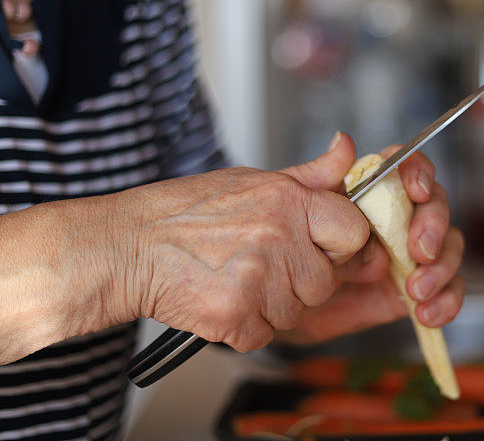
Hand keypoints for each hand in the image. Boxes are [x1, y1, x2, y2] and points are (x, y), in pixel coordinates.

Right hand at [110, 163, 369, 352]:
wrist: (129, 246)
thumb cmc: (186, 213)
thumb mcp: (253, 180)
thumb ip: (310, 174)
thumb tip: (348, 147)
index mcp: (287, 201)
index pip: (354, 231)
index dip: (341, 243)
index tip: (322, 246)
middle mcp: (278, 238)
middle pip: (326, 281)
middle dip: (301, 280)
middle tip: (264, 264)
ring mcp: (258, 281)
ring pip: (297, 312)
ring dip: (272, 305)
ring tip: (236, 278)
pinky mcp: (235, 316)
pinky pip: (265, 335)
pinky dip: (245, 327)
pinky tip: (223, 298)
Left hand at [278, 133, 464, 344]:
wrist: (279, 304)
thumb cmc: (288, 251)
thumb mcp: (296, 211)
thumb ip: (321, 177)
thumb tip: (344, 143)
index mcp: (373, 193)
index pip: (408, 169)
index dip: (419, 173)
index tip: (416, 191)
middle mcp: (398, 220)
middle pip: (435, 207)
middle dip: (434, 226)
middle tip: (420, 250)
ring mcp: (410, 256)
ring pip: (449, 248)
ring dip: (443, 267)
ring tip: (416, 289)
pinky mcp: (414, 290)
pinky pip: (448, 291)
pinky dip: (447, 301)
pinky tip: (427, 313)